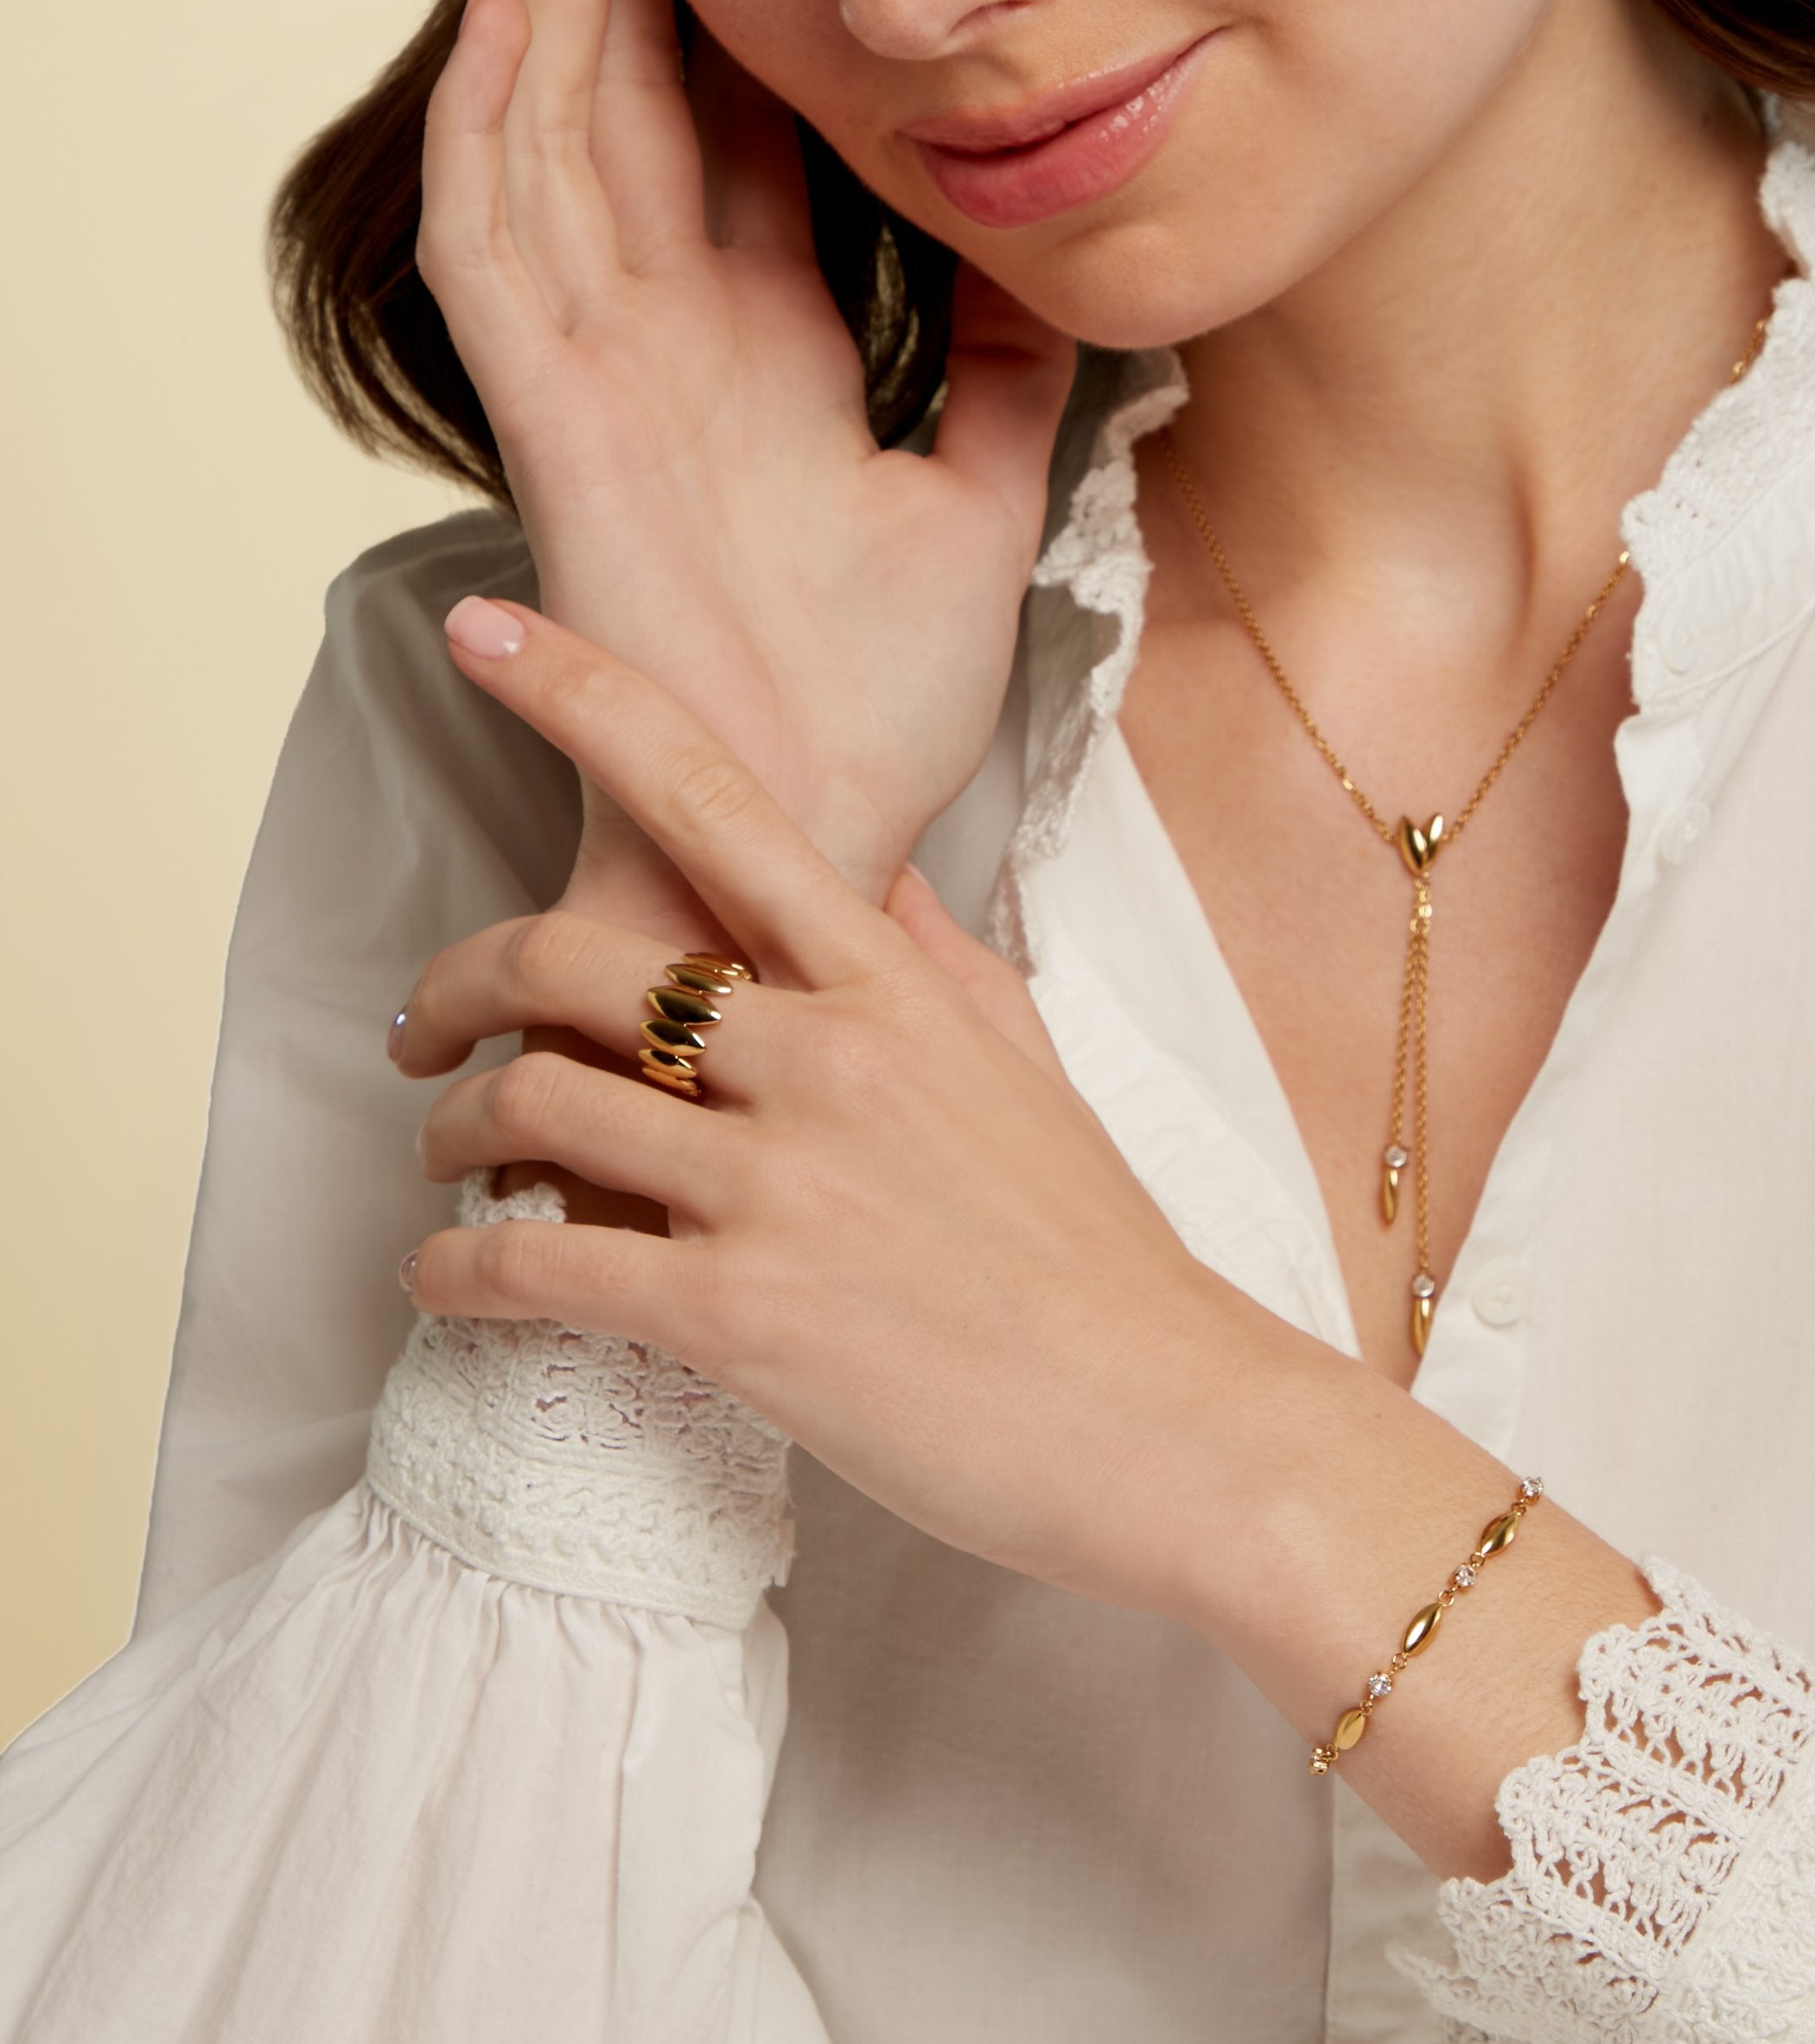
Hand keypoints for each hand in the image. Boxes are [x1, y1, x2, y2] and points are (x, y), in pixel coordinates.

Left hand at [399, 593, 1287, 1615]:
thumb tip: (868, 867)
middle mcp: (821, 1057)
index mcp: (888, 982)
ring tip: (447, 1155)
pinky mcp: (736, 1316)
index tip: (483, 628)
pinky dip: (458, 1271)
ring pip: (537, 1107)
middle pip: (568, 960)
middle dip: (454, 982)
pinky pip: (540, 1266)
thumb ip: (929, 952)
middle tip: (420, 1022)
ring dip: (453, 1128)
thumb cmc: (1095, 1248)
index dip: (581, 694)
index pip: (712, 793)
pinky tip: (441, 1283)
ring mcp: (775, 1184)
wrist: (1164, 1415)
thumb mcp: (1024, 1059)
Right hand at [416, 0, 1075, 909]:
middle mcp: (668, 339)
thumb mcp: (980, 498)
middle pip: (634, 102)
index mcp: (760, 348)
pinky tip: (515, 20)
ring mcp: (601, 374)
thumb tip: (1060, 261)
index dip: (739, 10)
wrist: (818, 836)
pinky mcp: (554, 426)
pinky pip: (494, 253)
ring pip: (557, 141)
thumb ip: (1007, 380)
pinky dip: (493, 136)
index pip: (734, 139)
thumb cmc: (879, 706)